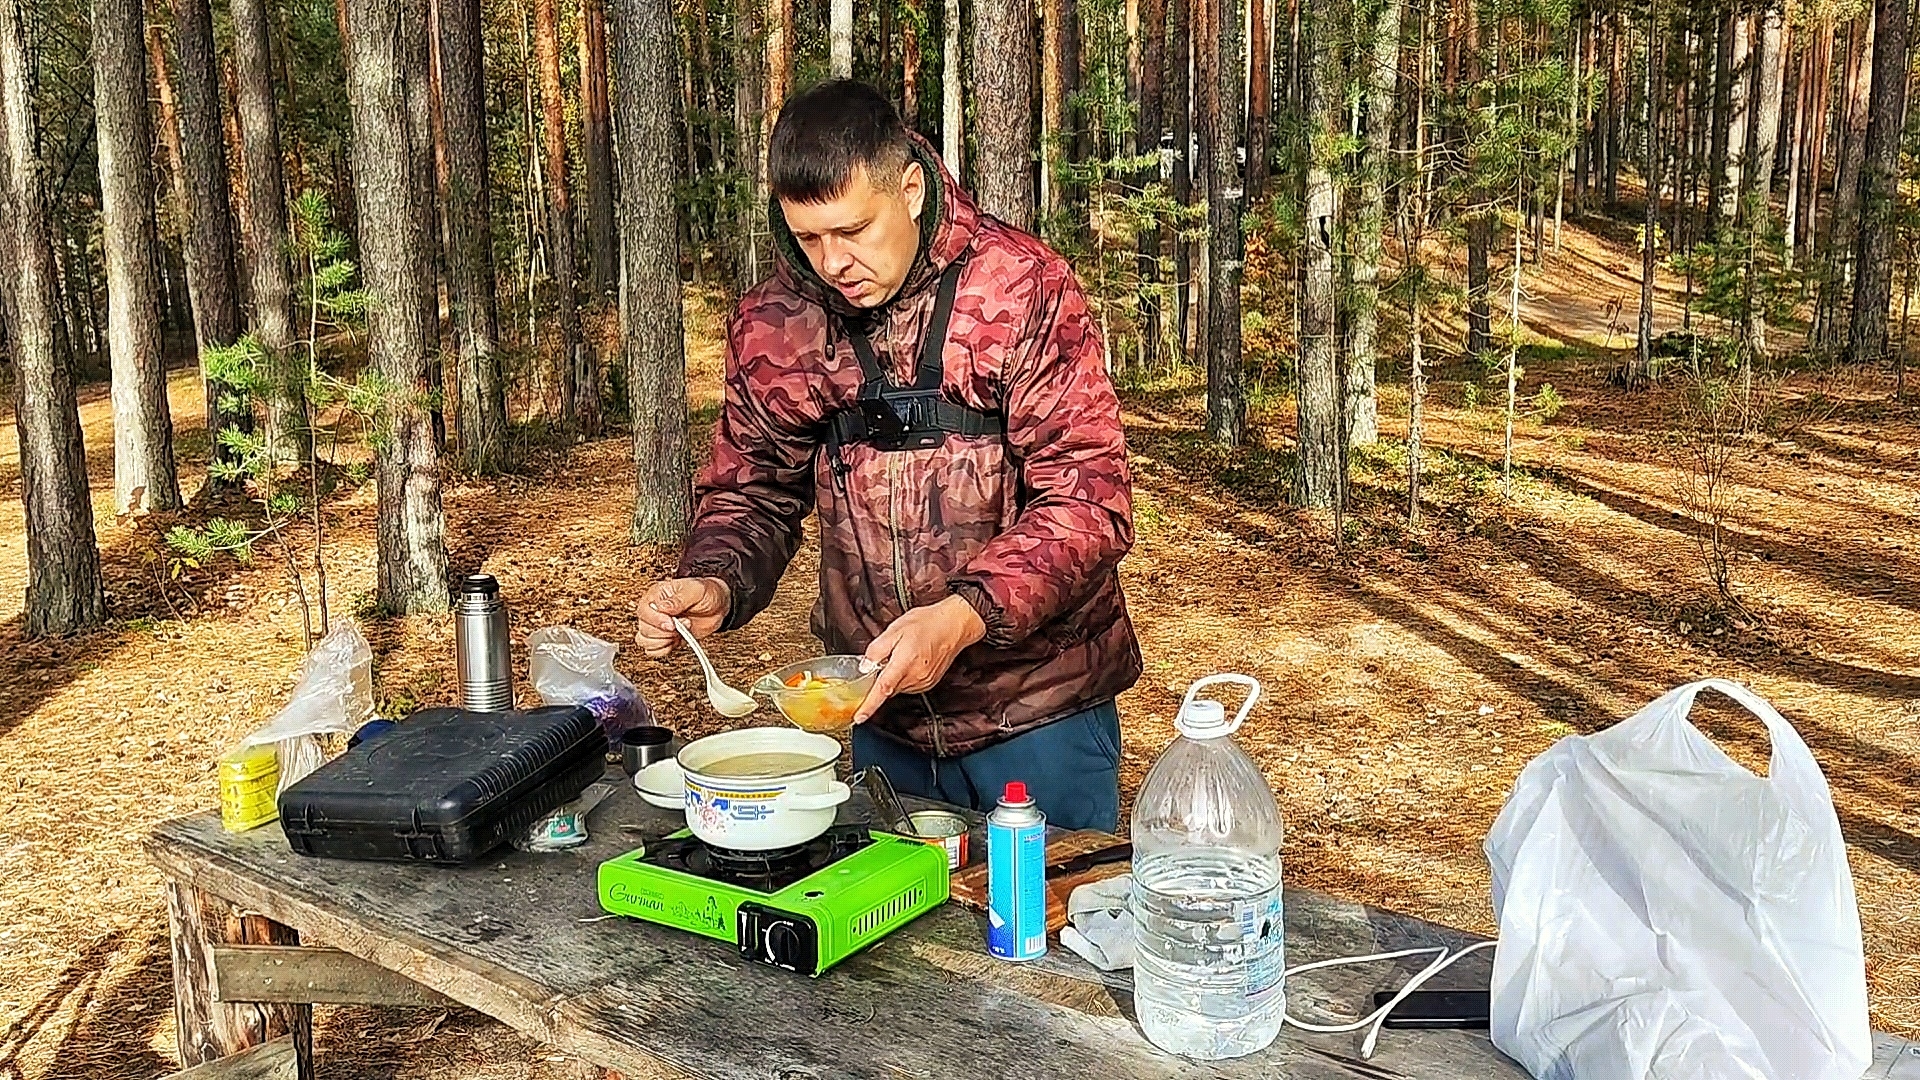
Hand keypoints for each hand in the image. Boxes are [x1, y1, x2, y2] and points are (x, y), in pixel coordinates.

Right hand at [633, 577, 731, 659]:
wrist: (718, 606)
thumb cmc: (707, 593)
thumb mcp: (696, 590)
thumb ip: (678, 599)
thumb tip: (662, 606)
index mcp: (657, 595)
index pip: (644, 611)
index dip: (656, 620)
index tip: (672, 623)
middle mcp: (654, 610)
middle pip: (644, 628)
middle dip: (664, 631)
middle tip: (682, 625)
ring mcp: (658, 625)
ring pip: (645, 640)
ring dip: (663, 641)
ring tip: (680, 632)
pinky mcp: (664, 638)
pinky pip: (653, 650)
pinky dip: (663, 649)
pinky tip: (675, 641)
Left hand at [854, 595, 986, 722]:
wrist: (954, 625)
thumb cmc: (927, 623)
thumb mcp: (895, 630)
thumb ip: (877, 650)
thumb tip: (865, 666)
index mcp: (903, 663)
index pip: (882, 690)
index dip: (869, 706)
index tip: (859, 718)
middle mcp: (915, 677)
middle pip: (888, 689)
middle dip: (880, 679)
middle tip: (885, 659)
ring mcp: (923, 682)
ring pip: (898, 687)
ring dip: (893, 677)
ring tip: (902, 655)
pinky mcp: (929, 683)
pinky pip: (909, 685)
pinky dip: (903, 677)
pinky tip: (910, 661)